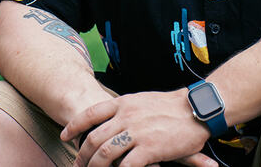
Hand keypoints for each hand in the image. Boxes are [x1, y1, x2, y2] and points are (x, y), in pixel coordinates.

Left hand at [61, 89, 217, 166]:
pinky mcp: (148, 149)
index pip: (90, 113)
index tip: (65, 136)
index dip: (74, 126)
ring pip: (104, 154)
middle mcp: (125, 117)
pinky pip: (126, 166)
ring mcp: (136, 133)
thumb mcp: (142, 100)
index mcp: (122, 103)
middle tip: (77, 164)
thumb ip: (125, 110)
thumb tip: (112, 120)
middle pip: (93, 138)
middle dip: (82, 155)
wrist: (196, 108)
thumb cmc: (171, 106)